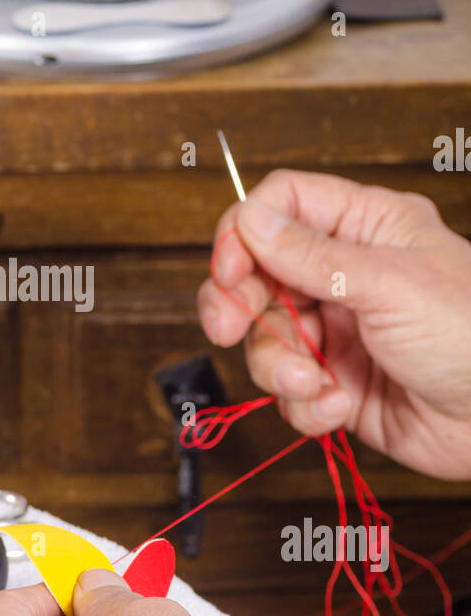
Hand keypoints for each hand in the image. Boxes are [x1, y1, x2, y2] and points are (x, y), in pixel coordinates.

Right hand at [197, 170, 470, 480]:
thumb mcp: (390, 285)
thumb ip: (312, 255)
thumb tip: (252, 221)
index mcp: (366, 228)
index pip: (283, 208)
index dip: (244, 233)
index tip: (229, 270)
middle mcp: (345, 276)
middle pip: (256, 274)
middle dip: (237, 304)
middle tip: (225, 327)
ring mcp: (338, 332)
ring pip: (266, 338)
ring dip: (278, 366)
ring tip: (314, 384)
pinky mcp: (336, 385)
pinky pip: (289, 391)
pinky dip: (304, 405)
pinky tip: (338, 407)